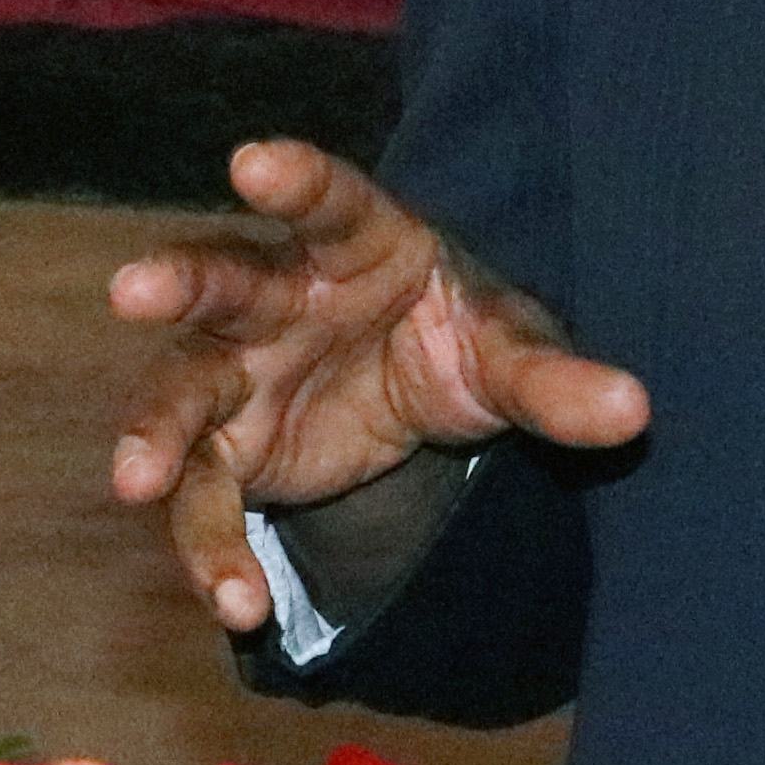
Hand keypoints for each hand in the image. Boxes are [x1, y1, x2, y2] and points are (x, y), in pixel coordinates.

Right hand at [107, 140, 650, 633]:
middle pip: (220, 282)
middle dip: (176, 283)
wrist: (418, 396)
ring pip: (182, 393)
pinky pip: (206, 498)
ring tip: (136, 482)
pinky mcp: (228, 452)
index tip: (251, 162)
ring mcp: (239, 374)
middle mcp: (278, 299)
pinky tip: (236, 602)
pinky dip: (213, 549)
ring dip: (154, 433)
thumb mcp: (508, 354)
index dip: (292, 180)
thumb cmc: (455, 341)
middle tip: (131, 289)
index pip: (326, 202)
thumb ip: (554, 380)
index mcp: (355, 246)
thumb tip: (633, 410)